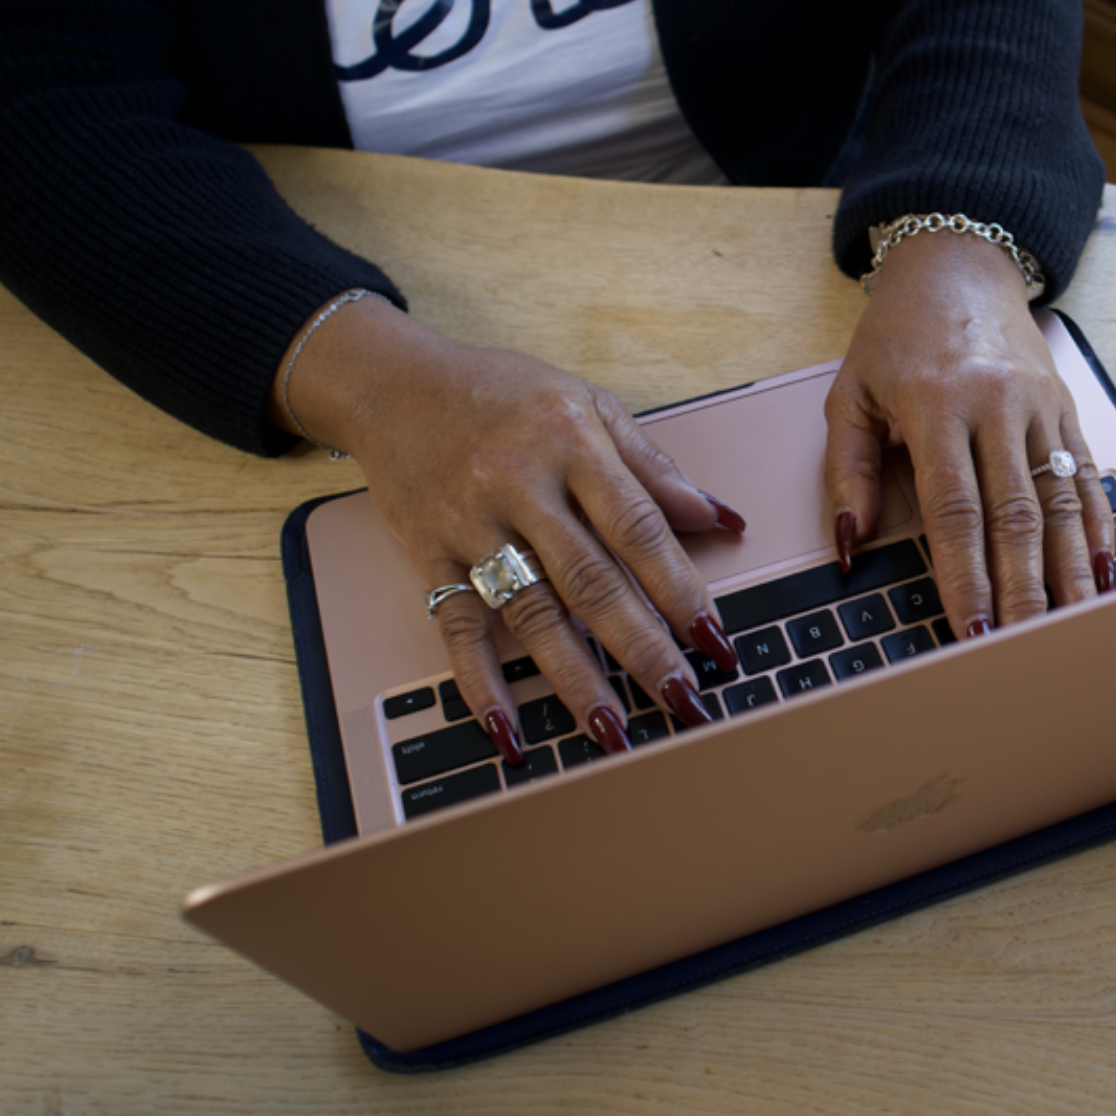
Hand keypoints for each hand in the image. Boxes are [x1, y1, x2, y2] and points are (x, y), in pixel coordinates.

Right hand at [276, 296, 742, 764]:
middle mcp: (521, 486)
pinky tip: (509, 731)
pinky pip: (457, 628)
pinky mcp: (429, 554)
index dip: (681, 588)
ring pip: (531, 614)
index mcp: (572, 444)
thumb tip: (720, 517)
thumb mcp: (588, 404)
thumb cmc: (502, 392)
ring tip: (613, 730)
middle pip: (590, 581)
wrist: (395, 384)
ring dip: (574, 679)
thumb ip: (653, 466)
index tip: (714, 639)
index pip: (638, 529)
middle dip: (641, 648)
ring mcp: (471, 524)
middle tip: (683, 699)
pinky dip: (482, 684)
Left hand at [823, 232, 1115, 638]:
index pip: (955, 509)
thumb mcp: (851, 394)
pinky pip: (1086, 477)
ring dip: (1067, 572)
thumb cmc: (897, 336)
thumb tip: (849, 544)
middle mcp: (997, 405)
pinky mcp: (1067, 407)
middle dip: (1022, 590)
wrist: (957, 265)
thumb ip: (846, 471)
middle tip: (1023, 649)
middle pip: (1016, 516)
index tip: (970, 629)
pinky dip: (1095, 529)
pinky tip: (1100, 574)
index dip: (966, 576)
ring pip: (1061, 503)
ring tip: (1072, 626)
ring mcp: (1040, 406)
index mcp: (937, 403)